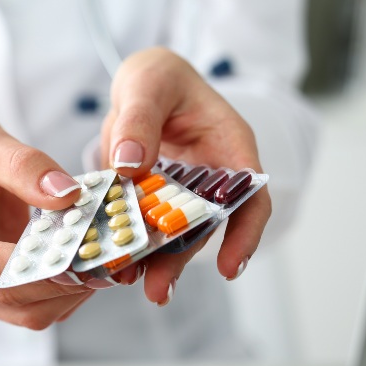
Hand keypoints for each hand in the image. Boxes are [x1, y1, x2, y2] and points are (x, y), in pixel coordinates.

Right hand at [0, 101, 95, 328]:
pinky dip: (65, 290)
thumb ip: (23, 167)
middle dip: (62, 281)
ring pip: (24, 311)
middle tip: (114, 257)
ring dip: (69, 291)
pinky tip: (92, 263)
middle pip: (6, 298)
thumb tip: (68, 195)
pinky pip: (33, 304)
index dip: (33, 266)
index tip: (83, 254)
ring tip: (111, 260)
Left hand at [101, 47, 271, 303]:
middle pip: (205, 226)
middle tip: (157, 289)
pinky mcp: (153, 200)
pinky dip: (132, 244)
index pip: (250, 195)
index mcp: (228, 146)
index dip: (245, 234)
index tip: (229, 267)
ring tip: (132, 283)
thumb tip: (130, 163)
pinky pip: (145, 226)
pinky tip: (115, 263)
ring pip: (174, 234)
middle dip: (182, 260)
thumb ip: (139, 119)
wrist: (140, 85)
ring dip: (155, 261)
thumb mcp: (148, 83)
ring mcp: (181, 192)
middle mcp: (209, 176)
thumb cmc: (157, 76)